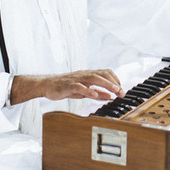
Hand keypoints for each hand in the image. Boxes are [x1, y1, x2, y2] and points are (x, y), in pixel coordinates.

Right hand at [10, 69, 124, 104]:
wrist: (48, 85)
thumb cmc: (66, 87)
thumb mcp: (84, 91)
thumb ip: (97, 93)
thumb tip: (110, 96)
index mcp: (88, 75)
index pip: (105, 72)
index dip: (115, 79)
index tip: (121, 89)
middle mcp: (84, 74)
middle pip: (101, 74)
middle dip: (113, 82)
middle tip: (121, 91)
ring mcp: (76, 79)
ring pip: (93, 78)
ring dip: (105, 84)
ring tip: (114, 90)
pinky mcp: (68, 85)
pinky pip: (79, 86)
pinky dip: (88, 90)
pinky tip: (94, 95)